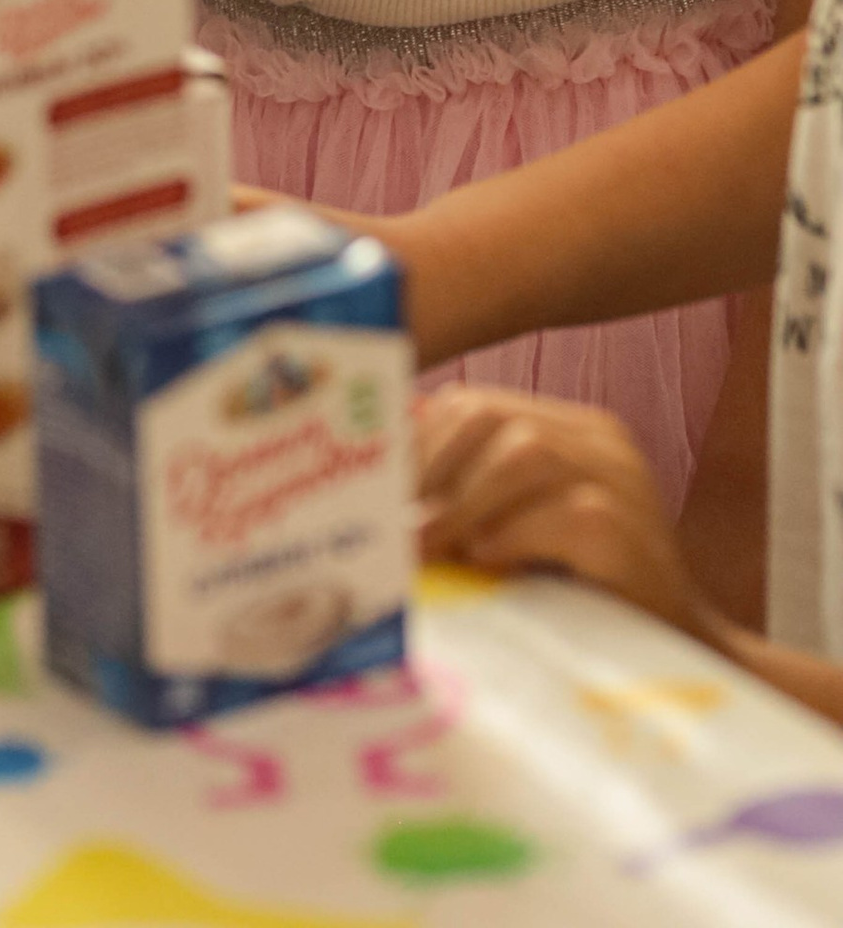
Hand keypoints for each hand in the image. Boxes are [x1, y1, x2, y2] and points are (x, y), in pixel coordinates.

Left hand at [415, 386, 724, 647]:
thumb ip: (476, 490)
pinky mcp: (633, 531)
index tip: (381, 491)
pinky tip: (486, 562)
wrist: (680, 655)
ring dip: (462, 502)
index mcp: (574, 430)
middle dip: (433, 469)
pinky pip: (565, 514)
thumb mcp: (524, 528)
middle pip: (494, 419)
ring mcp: (624, 481)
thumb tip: (394, 462)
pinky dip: (514, 534)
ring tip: (428, 547)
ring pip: (526, 454)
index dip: (421, 444)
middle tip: (397, 526)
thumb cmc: (588, 596)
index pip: (479, 405)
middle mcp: (602, 442)